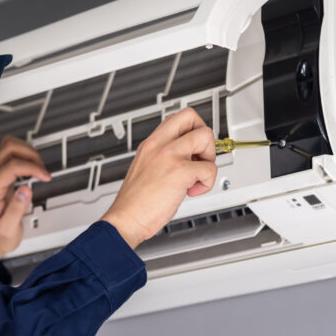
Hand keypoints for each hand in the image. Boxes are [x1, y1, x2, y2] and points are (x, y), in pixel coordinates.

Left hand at [0, 135, 51, 266]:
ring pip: (10, 145)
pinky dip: (26, 155)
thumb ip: (16, 210)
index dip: (32, 167)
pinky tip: (33, 169)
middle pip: (9, 146)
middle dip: (31, 154)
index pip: (12, 164)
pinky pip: (12, 153)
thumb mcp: (8, 229)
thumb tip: (26, 189)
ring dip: (28, 152)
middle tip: (43, 170)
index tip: (45, 176)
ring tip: (39, 169)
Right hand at [100, 107, 217, 248]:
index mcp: (150, 145)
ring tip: (197, 175)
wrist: (126, 219)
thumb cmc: (134, 203)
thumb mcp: (144, 169)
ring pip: (206, 136)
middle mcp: (159, 146)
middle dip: (203, 135)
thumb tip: (185, 157)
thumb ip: (162, 159)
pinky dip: (207, 183)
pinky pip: (210, 168)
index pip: (175, 119)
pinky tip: (191, 191)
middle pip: (190, 116)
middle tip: (199, 156)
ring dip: (209, 157)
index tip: (190, 150)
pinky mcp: (180, 172)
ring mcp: (170, 156)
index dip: (190, 131)